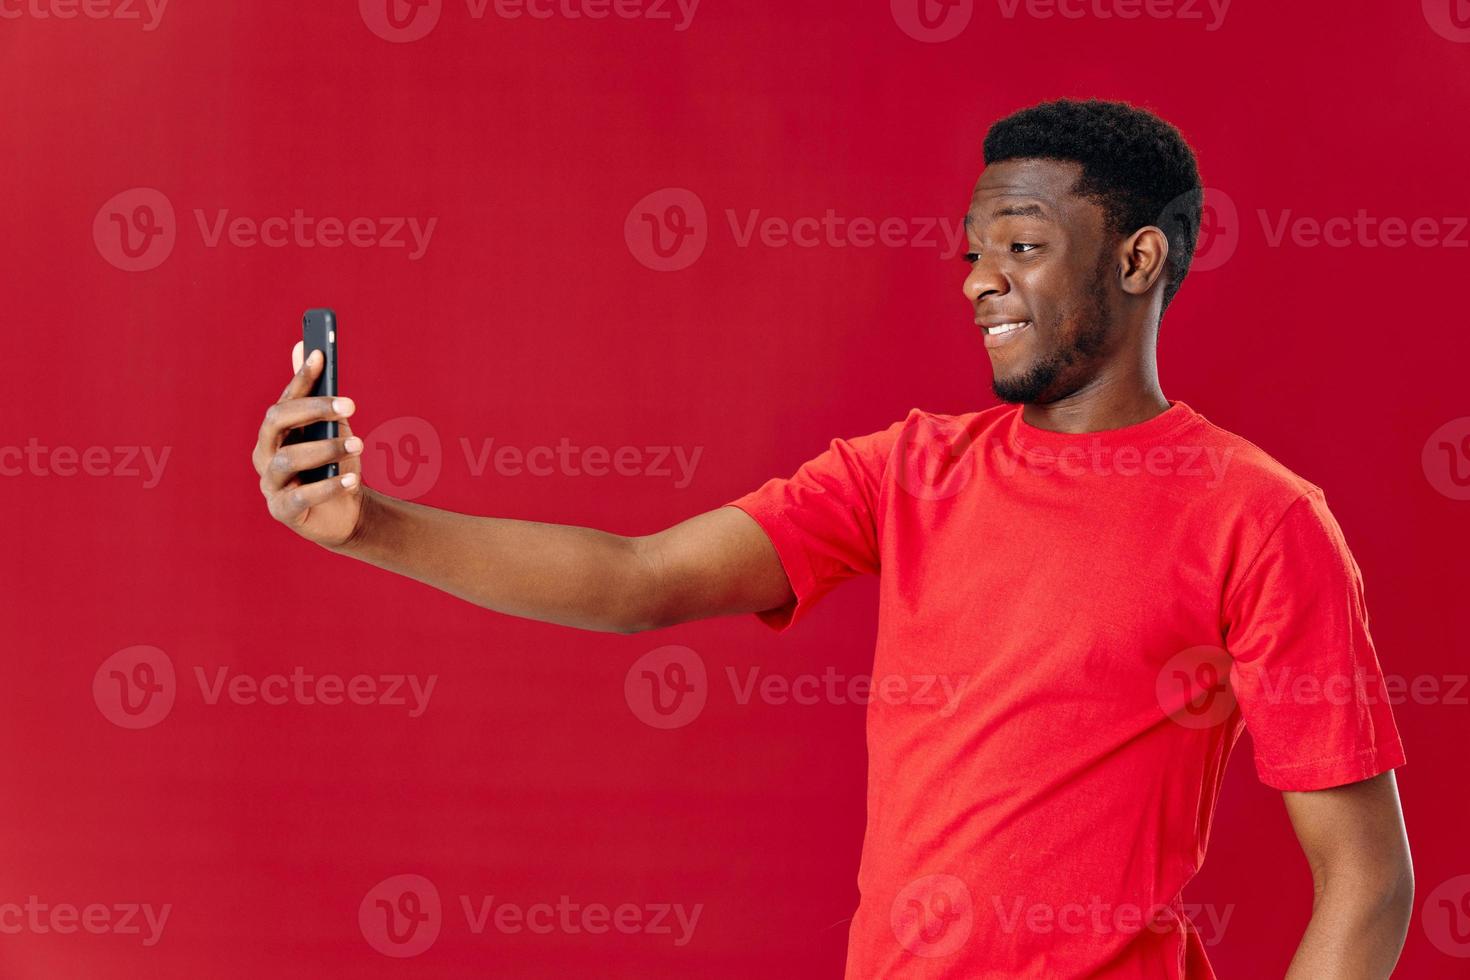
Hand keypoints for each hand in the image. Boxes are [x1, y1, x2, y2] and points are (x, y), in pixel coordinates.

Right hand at [252, 341, 365, 548]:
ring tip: (358, 444)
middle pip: (276, 422)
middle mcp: (265, 454)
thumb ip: (317, 394)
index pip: (284, 398)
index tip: (321, 355)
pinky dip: (328, 486)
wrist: (345, 513)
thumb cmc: (334, 465)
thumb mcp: (330, 427)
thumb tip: (303, 346)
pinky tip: (352, 480)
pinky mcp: (283, 511)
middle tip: (350, 404)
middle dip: (312, 408)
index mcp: (274, 431)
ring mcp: (270, 483)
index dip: (301, 377)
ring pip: (289, 459)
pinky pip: (302, 497)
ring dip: (326, 448)